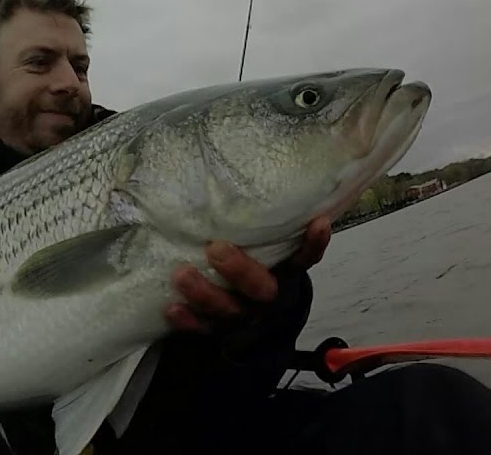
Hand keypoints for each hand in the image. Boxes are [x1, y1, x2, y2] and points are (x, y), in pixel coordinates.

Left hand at [164, 215, 331, 331]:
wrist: (253, 322)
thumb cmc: (255, 267)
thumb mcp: (265, 246)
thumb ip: (262, 223)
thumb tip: (260, 159)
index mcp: (284, 274)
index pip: (305, 258)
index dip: (313, 244)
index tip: (318, 221)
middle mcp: (266, 297)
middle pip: (260, 289)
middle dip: (239, 270)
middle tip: (216, 248)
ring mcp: (241, 316)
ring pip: (227, 310)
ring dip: (204, 293)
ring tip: (181, 273)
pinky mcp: (216, 330)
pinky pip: (202, 329)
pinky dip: (188, 321)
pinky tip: (172, 308)